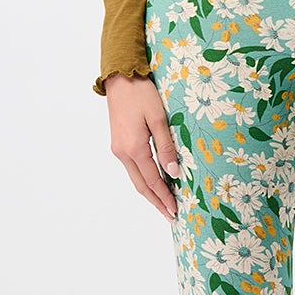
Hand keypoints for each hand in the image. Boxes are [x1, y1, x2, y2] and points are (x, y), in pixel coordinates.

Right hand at [104, 72, 181, 219]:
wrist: (120, 78)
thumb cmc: (141, 94)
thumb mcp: (158, 119)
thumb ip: (166, 147)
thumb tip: (174, 172)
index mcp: (134, 148)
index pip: (153, 180)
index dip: (165, 197)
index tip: (176, 210)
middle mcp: (123, 153)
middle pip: (142, 185)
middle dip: (157, 202)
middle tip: (171, 216)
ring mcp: (118, 149)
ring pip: (136, 178)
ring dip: (150, 193)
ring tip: (163, 204)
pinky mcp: (118, 143)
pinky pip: (132, 168)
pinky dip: (144, 180)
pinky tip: (153, 183)